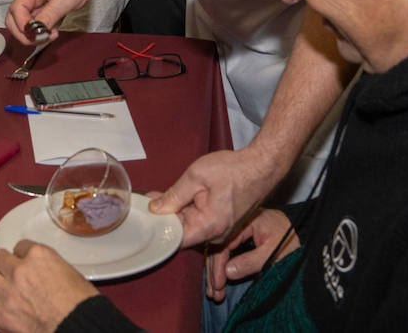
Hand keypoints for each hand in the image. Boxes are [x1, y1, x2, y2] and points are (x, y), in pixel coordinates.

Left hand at [0, 241, 98, 332]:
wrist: (79, 329)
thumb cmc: (83, 307)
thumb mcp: (72, 275)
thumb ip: (51, 269)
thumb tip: (43, 276)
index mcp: (40, 256)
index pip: (20, 246)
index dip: (22, 257)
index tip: (23, 263)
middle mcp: (20, 270)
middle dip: (2, 266)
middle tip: (7, 275)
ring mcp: (8, 292)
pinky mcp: (0, 316)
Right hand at [4, 0, 92, 43]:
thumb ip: (52, 13)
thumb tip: (39, 29)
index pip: (17, 8)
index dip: (23, 25)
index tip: (36, 34)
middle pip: (12, 18)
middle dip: (24, 33)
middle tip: (42, 38)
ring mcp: (32, 2)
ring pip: (20, 24)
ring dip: (31, 35)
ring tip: (49, 35)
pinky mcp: (37, 9)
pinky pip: (30, 24)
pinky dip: (38, 32)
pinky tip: (50, 32)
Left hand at [147, 148, 272, 248]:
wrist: (261, 166)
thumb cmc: (234, 170)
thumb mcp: (196, 176)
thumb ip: (174, 195)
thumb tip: (156, 208)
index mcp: (209, 226)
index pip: (176, 240)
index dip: (159, 229)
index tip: (146, 219)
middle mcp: (217, 234)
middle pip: (182, 232)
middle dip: (165, 217)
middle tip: (149, 199)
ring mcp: (221, 230)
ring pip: (190, 225)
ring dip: (176, 212)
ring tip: (161, 195)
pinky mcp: (222, 222)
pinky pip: (200, 220)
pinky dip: (189, 209)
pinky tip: (180, 196)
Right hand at [204, 209, 297, 300]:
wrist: (304, 237)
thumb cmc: (290, 243)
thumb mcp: (273, 254)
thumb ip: (250, 261)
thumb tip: (227, 272)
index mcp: (247, 219)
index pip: (225, 242)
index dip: (219, 264)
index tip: (218, 284)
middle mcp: (238, 221)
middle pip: (218, 246)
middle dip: (215, 271)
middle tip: (214, 292)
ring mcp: (238, 229)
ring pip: (219, 250)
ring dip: (215, 271)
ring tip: (214, 292)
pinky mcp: (239, 236)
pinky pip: (225, 251)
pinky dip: (222, 267)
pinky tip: (218, 280)